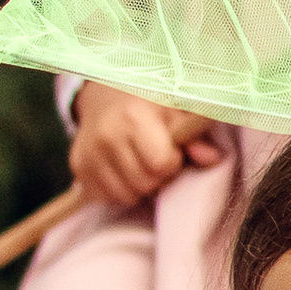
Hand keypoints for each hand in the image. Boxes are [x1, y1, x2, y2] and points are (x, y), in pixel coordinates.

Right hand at [68, 83, 224, 206]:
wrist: (106, 93)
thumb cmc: (150, 102)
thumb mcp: (177, 110)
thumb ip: (195, 135)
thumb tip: (213, 158)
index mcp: (134, 117)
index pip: (161, 165)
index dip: (173, 162)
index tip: (172, 150)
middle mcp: (106, 135)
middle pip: (144, 184)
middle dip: (157, 177)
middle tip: (156, 158)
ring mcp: (88, 152)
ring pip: (124, 195)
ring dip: (138, 186)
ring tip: (139, 163)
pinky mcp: (78, 166)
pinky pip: (105, 196)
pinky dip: (118, 189)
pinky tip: (121, 169)